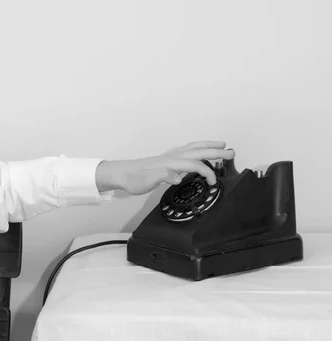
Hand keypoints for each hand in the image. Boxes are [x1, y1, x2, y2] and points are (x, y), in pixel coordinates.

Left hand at [95, 141, 234, 194]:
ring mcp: (169, 156)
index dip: (207, 172)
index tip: (213, 183)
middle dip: (216, 152)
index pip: (195, 165)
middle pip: (198, 152)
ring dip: (208, 146)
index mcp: (170, 164)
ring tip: (222, 145)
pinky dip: (197, 148)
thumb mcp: (146, 182)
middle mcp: (172, 157)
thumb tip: (177, 177)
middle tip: (233, 152)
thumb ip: (162, 177)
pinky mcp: (166, 159)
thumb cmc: (133, 180)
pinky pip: (187, 150)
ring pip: (193, 148)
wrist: (121, 174)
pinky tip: (200, 151)